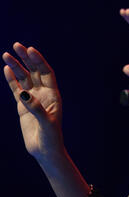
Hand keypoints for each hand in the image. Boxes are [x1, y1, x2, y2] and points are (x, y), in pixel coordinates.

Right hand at [3, 43, 63, 160]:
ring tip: (6, 54)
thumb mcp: (46, 122)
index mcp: (53, 95)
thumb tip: (23, 93)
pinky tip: (6, 68)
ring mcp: (32, 99)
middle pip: (35, 71)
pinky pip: (16, 89)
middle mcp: (44, 94)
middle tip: (17, 45)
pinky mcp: (22, 106)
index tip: (30, 50)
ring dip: (16, 66)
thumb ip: (36, 107)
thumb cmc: (51, 137)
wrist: (45, 151)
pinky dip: (11, 79)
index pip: (46, 73)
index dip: (39, 61)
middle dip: (26, 58)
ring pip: (24, 78)